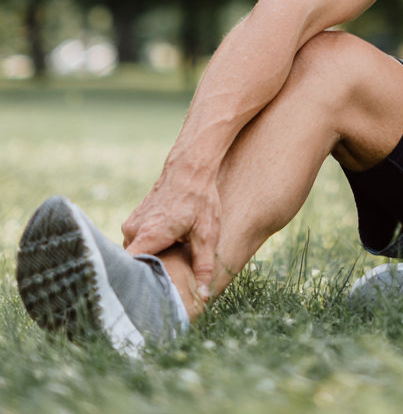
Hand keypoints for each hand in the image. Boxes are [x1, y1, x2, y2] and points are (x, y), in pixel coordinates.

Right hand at [121, 165, 221, 300]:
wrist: (190, 167)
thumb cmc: (200, 199)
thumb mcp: (207, 234)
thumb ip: (203, 265)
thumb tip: (204, 297)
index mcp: (149, 236)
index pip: (128, 270)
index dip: (133, 288)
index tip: (142, 303)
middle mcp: (134, 230)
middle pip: (132, 265)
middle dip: (144, 278)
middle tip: (158, 293)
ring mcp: (131, 224)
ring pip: (134, 254)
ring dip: (147, 262)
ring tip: (163, 271)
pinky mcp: (134, 220)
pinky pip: (135, 242)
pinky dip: (147, 250)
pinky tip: (163, 252)